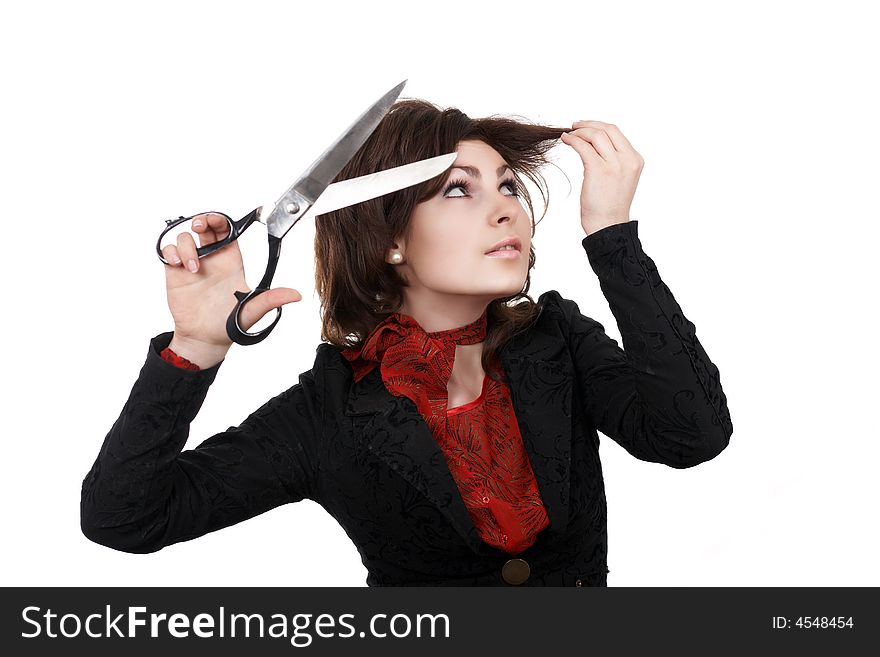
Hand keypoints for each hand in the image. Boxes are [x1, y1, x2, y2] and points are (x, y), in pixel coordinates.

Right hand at [160, 211, 301, 353]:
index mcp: (231, 261)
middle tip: (200, 226)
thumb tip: (296, 295)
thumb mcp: (252, 309)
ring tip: (193, 267)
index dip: (222, 221)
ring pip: (185, 238)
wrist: (205, 339)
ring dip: (187, 246)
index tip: (217, 222)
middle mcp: (212, 259)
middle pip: (206, 227)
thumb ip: (272, 299)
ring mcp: (193, 264)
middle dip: (203, 220)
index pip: (227, 231)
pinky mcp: (176, 273)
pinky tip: (179, 265)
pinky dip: (171, 252)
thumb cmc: (229, 324)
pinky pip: (169, 251)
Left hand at [559, 120, 643, 235]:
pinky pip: (583, 147)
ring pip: (595, 135)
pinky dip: (573, 140)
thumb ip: (612, 161)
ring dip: (579, 132)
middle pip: (607, 129)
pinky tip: (566, 140)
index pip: (616, 133)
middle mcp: (628, 159)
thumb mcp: (619, 178)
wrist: (608, 225)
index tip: (585, 126)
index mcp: (635, 160)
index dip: (599, 125)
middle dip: (588, 124)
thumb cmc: (609, 206)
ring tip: (568, 134)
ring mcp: (615, 164)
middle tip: (574, 126)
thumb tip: (592, 145)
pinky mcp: (599, 169)